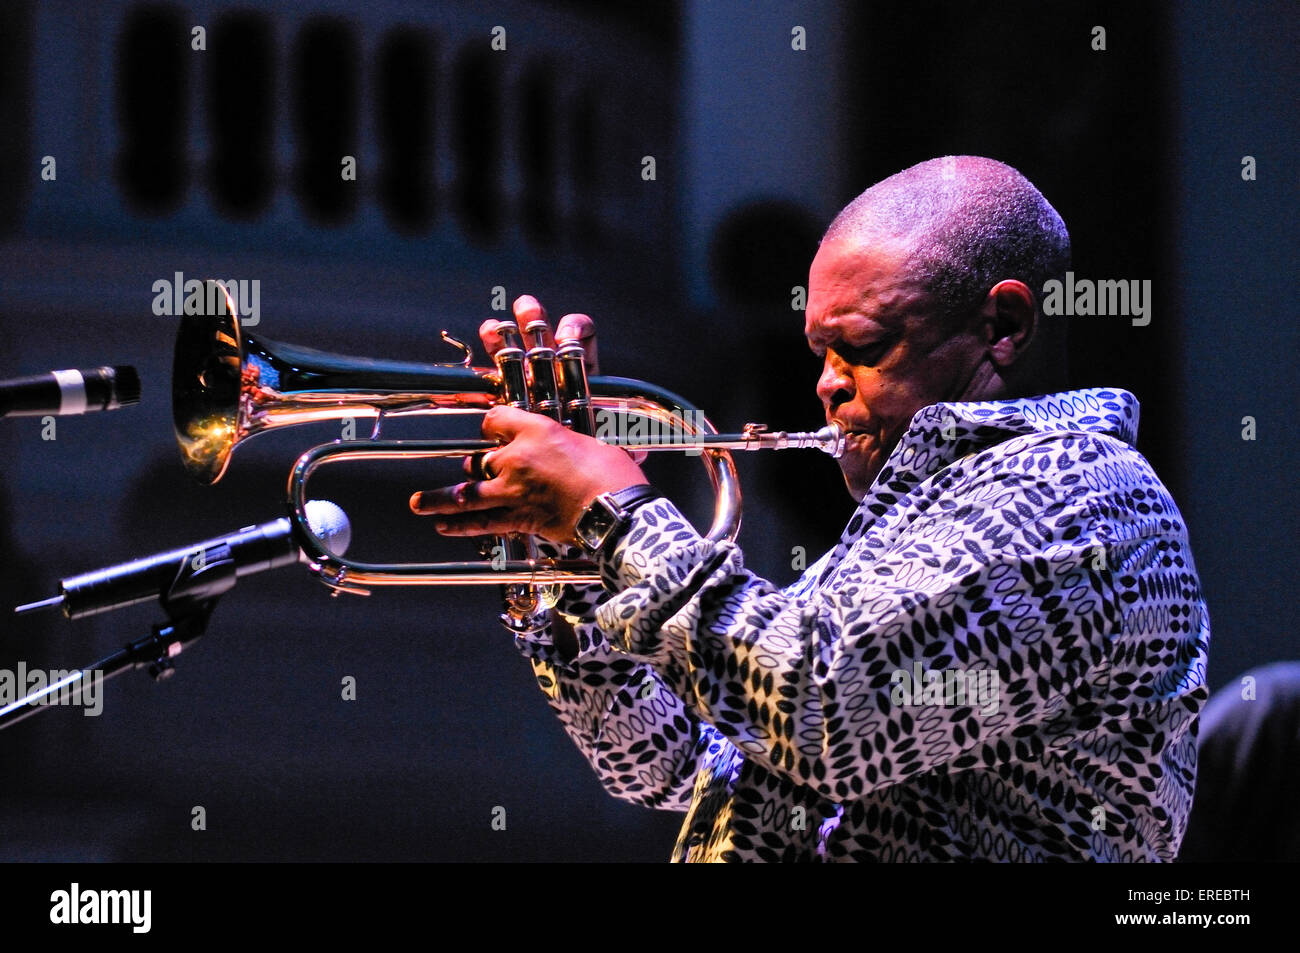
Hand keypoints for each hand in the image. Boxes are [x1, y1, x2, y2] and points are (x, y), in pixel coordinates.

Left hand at [409, 295, 647, 544]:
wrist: (617, 510)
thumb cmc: (614, 475)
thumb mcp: (598, 443)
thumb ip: (579, 443)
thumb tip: (594, 444)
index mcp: (538, 429)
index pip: (498, 419)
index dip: (492, 424)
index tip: (493, 429)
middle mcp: (517, 456)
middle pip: (481, 457)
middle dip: (477, 464)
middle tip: (471, 468)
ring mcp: (513, 489)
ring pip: (466, 492)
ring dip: (439, 499)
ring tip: (418, 504)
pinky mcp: (518, 518)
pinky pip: (481, 522)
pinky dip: (460, 525)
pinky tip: (443, 526)